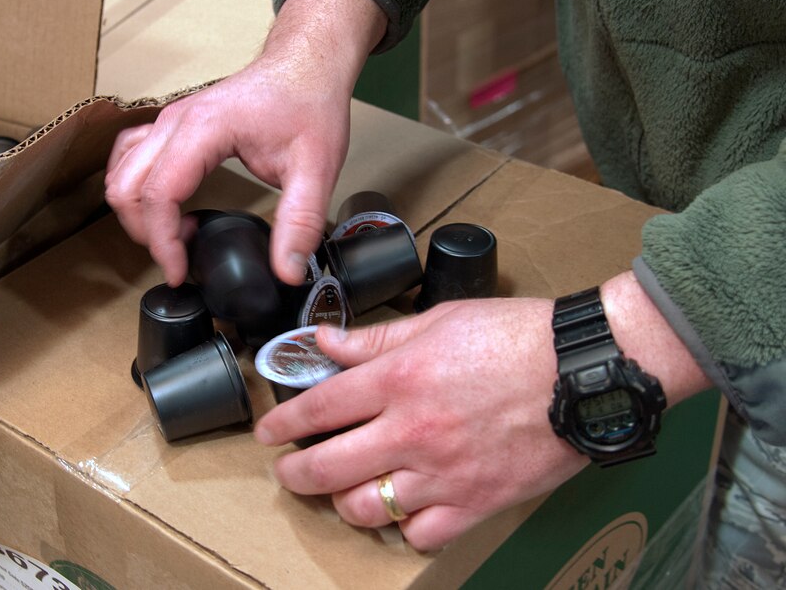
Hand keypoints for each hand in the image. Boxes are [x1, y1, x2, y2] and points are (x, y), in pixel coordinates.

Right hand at [104, 0, 386, 285]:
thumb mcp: (316, 167)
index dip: (161, 242)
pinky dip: (137, 189)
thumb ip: (300, 221)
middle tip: (179, 259)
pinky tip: (169, 206)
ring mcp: (168, 120)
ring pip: (120, 173)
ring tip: (176, 234)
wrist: (305, 63)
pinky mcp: (171, 124)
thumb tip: (288, 272)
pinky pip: (129, 157)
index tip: (178, 273)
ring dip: (136, 212)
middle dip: (145, 233)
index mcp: (203, 129)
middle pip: (126, 187)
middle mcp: (175, 121)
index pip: (158, 194)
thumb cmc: (308, 103)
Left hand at [254, 272, 712, 550]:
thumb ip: (376, 338)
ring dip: (343, 501)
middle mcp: (412, 432)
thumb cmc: (517, 336)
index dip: (283, 422)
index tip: (270, 431)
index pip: (318, 408)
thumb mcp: (439, 320)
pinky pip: (421, 534)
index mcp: (399, 380)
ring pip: (365, 508)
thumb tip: (325, 341)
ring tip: (342, 489)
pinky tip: (402, 510)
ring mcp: (443, 474)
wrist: (585, 369)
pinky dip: (404, 527)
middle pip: (327, 467)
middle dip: (295, 473)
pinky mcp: (476, 502)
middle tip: (287, 470)